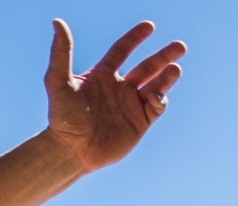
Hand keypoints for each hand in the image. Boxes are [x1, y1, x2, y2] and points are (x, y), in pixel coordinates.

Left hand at [43, 19, 185, 171]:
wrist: (70, 150)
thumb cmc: (62, 117)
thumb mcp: (58, 81)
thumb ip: (61, 52)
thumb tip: (57, 21)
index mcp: (102, 75)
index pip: (122, 50)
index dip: (135, 37)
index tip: (149, 26)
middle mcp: (119, 87)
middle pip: (147, 66)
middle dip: (164, 55)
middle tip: (180, 46)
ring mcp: (131, 105)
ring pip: (156, 85)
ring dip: (168, 75)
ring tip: (175, 67)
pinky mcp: (140, 122)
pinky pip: (157, 107)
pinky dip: (161, 99)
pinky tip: (156, 96)